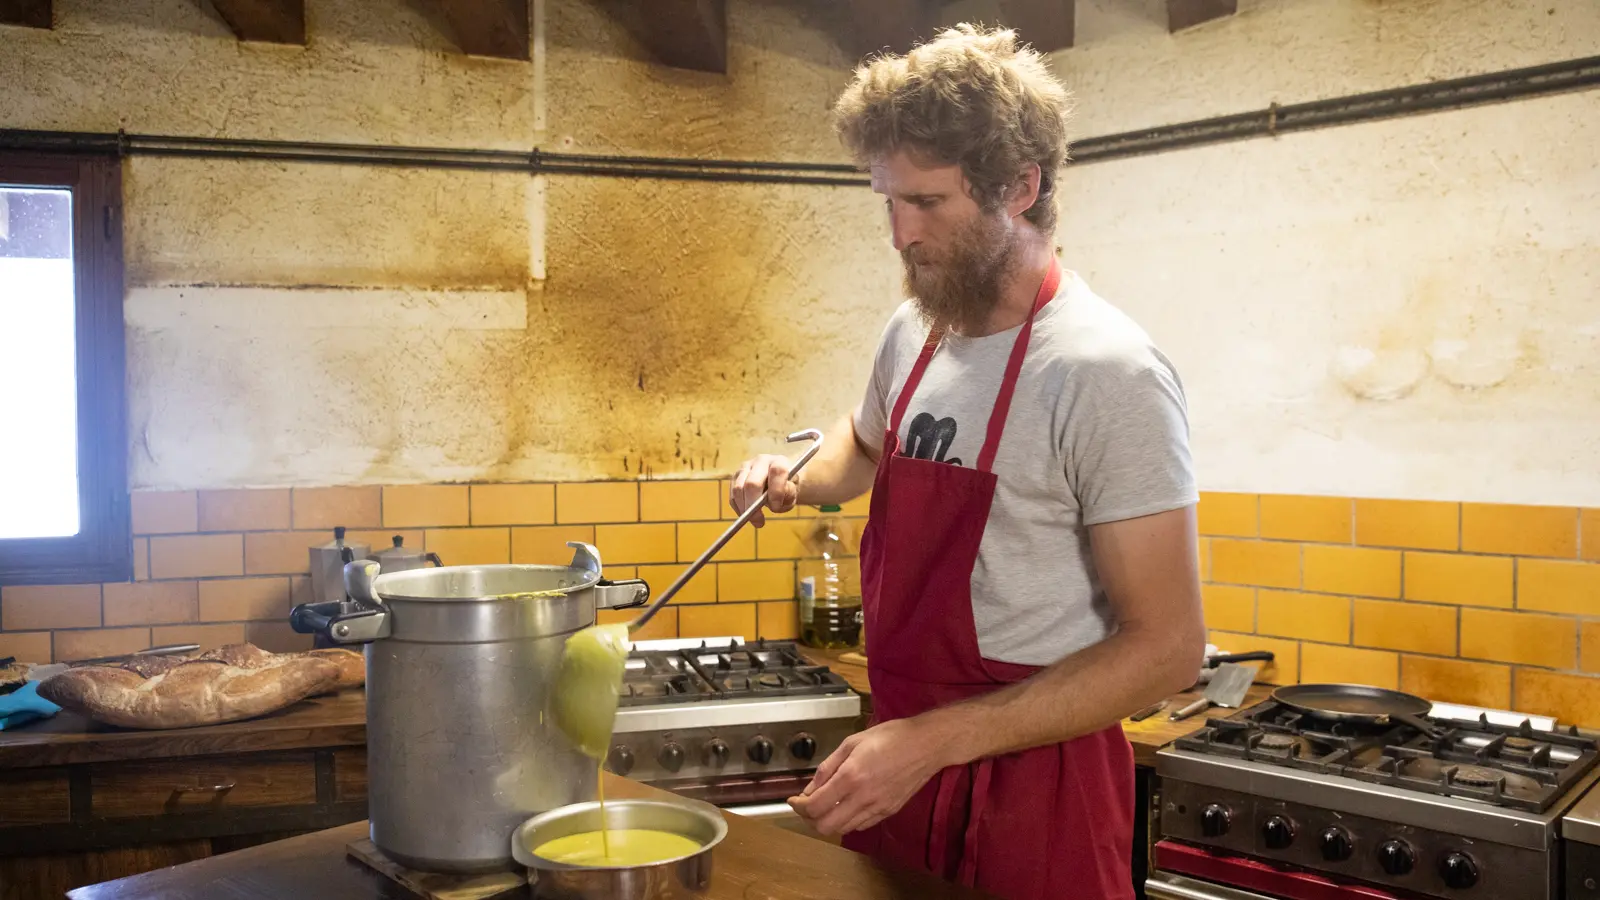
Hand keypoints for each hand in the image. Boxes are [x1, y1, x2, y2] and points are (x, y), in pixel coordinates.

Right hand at [729, 454, 798, 526]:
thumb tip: (773, 501)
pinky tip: (747, 515)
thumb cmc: (787, 488)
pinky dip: (738, 508)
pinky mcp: (735, 477)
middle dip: (753, 505)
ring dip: (744, 508)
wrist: (779, 480)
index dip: (776, 491)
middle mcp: (761, 461)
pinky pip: (732, 495)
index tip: (776, 508)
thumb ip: (787, 494)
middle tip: (759, 522)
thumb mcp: (793, 492)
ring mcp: (745, 467)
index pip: (777, 472)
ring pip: (738, 489)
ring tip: (754, 520)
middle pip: (752, 482)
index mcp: (779, 461)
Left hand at [786, 718, 947, 836]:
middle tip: (806, 805)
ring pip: (842, 829)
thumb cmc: (891, 737)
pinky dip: (847, 821)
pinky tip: (846, 806)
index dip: (798, 806)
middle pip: (825, 826)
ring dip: (828, 821)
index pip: (815, 806)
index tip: (793, 799)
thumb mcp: (852, 742)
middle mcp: (863, 797)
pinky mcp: (888, 812)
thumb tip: (810, 788)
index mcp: (851, 776)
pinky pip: (860, 825)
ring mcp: (877, 808)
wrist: (925, 745)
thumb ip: (828, 767)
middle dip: (809, 818)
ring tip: (825, 805)